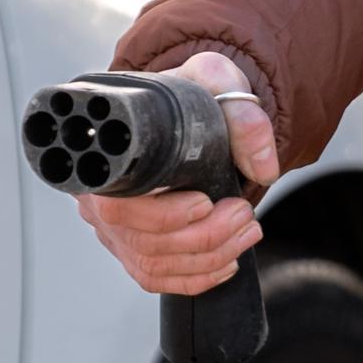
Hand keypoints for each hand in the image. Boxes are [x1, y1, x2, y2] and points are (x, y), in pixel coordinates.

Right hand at [74, 50, 281, 296]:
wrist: (189, 113)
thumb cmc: (190, 98)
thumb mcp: (216, 83)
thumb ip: (243, 115)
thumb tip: (263, 167)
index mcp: (108, 157)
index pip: (117, 205)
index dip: (162, 215)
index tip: (205, 202)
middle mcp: (99, 197)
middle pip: (140, 240)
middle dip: (203, 236)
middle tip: (242, 214)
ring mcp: (112, 228)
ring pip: (152, 264)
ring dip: (208, 257)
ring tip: (245, 232)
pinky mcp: (131, 248)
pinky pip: (155, 279)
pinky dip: (196, 278)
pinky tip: (226, 262)